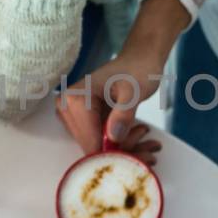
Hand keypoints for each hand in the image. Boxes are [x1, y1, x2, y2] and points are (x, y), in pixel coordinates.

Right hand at [55, 0, 191, 165]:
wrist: (139, 60)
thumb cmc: (137, 70)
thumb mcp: (134, 91)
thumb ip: (124, 113)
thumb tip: (112, 137)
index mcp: (75, 99)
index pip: (90, 142)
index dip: (116, 155)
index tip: (143, 157)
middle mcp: (67, 109)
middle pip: (93, 148)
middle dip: (124, 152)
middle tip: (151, 147)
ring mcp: (73, 116)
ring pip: (98, 149)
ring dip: (126, 150)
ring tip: (147, 138)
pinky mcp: (82, 122)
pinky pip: (101, 143)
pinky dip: (123, 145)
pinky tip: (140, 137)